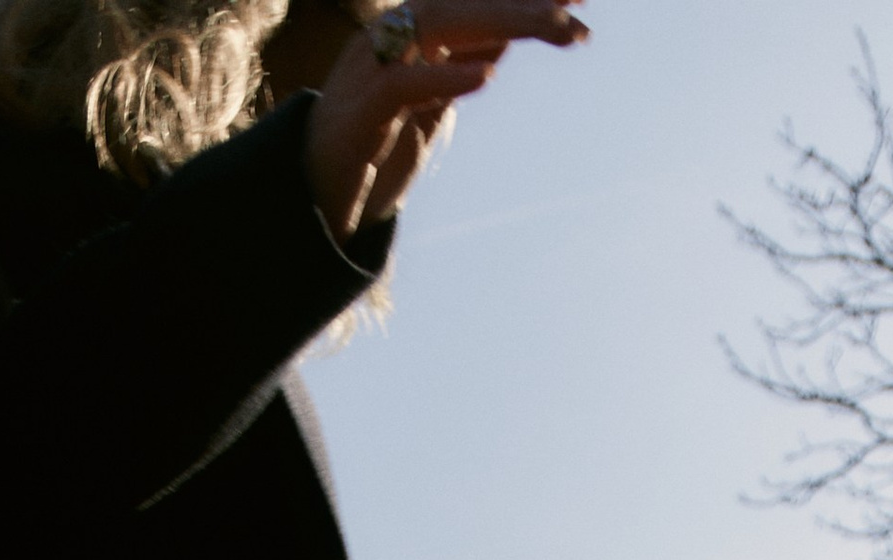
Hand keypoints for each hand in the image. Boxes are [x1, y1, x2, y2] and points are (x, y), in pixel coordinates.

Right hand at [302, 3, 589, 245]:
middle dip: (522, 1)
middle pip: (461, 2)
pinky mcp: (357, 117)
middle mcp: (390, 38)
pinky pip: (400, 86)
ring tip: (553, 26)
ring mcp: (369, 71)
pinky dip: (443, 77)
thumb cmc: (375, 152)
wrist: (314, 205)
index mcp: (410, 34)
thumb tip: (510, 33)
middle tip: (577, 9)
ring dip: (500, 22)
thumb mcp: (435, 102)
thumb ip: (465, 62)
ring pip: (437, 25)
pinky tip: (485, 76)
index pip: (472, 1)